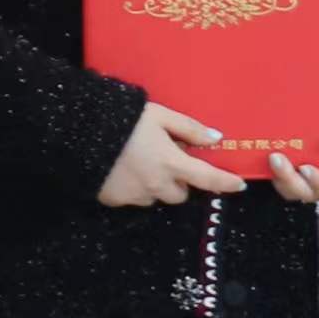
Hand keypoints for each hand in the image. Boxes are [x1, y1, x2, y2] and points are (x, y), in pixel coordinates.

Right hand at [98, 102, 246, 207]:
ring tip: (143, 161)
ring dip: (157, 185)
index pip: (207, 179)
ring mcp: (134, 196)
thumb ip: (190, 129)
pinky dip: (135, 187)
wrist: (79, 131)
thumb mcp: (161, 116)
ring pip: (156, 197)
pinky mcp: (114, 201)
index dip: (226, 183)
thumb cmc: (125, 119)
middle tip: (169, 159)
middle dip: (180, 181)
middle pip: (180, 194)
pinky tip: (124, 168)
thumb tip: (217, 139)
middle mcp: (156, 185)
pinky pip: (134, 198)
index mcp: (171, 163)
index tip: (239, 186)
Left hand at [271, 98, 318, 204]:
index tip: (307, 168)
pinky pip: (276, 177)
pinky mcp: (285, 170)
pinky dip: (268, 169)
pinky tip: (264, 152)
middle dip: (290, 181)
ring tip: (272, 155)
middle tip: (279, 159)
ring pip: (288, 188)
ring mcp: (301, 177)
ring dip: (278, 176)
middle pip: (306, 193)